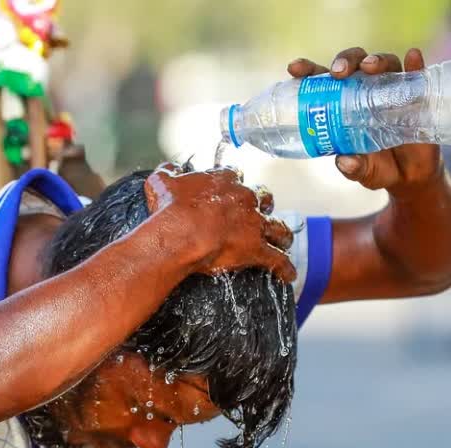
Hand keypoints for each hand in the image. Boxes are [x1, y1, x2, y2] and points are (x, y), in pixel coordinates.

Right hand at [143, 162, 295, 282]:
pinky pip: (277, 259)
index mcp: (224, 181)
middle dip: (264, 204)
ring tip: (284, 240)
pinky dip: (285, 268)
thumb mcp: (161, 183)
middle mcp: (244, 198)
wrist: (179, 234)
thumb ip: (167, 173)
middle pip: (263, 198)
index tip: (231, 190)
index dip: (234, 184)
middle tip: (260, 212)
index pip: (235, 176)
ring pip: (278, 227)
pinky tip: (289, 274)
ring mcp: (253, 224)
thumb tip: (167, 170)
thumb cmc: (170, 209)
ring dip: (282, 234)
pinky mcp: (256, 248)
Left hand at [288, 47, 443, 195]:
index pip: (322, 80)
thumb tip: (345, 162)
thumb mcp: (363, 172)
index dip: (308, 70)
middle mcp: (366, 90)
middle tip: (338, 72)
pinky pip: (417, 75)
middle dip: (344, 61)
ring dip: (376, 61)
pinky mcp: (417, 95)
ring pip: (384, 64)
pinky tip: (413, 57)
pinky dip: (415, 64)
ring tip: (369, 68)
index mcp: (342, 103)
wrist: (410, 177)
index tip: (295, 69)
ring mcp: (392, 90)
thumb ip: (353, 168)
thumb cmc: (377, 167)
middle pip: (354, 64)